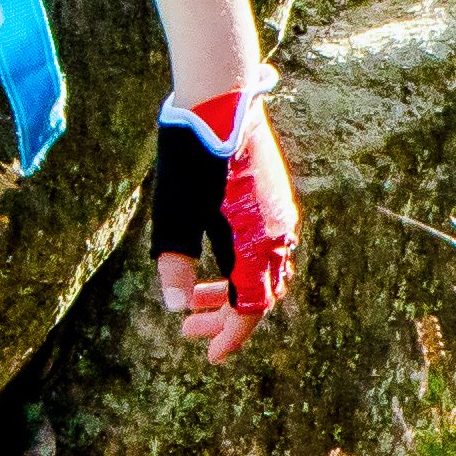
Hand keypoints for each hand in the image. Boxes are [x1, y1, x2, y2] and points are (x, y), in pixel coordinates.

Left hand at [149, 95, 296, 358]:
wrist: (219, 97)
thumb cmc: (192, 155)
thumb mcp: (174, 214)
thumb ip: (175, 264)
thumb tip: (176, 307)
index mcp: (257, 244)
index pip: (251, 309)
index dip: (230, 337)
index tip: (209, 358)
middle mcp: (279, 233)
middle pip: (259, 294)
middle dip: (225, 319)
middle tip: (188, 331)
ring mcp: (280, 213)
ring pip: (264, 272)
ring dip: (232, 291)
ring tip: (195, 301)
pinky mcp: (274, 196)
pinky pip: (267, 248)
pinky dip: (242, 267)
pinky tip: (214, 260)